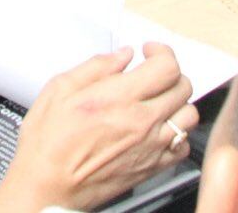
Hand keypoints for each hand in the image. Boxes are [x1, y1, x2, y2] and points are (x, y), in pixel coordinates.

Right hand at [0, 45, 197, 212]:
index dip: (162, 52)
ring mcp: (150, 146)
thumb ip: (95, 67)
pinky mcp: (152, 167)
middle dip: (169, 73)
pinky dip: (178, 134)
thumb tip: (121, 55)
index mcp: (119, 97)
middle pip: (183, 87)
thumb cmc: (48, 143)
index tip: (149, 53)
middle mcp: (141, 121)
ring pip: (189, 115)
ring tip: (159, 100)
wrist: (48, 185)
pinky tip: (159, 129)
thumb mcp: (60, 89)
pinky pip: (183, 146)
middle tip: (152, 74)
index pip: (167, 67)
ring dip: (177, 102)